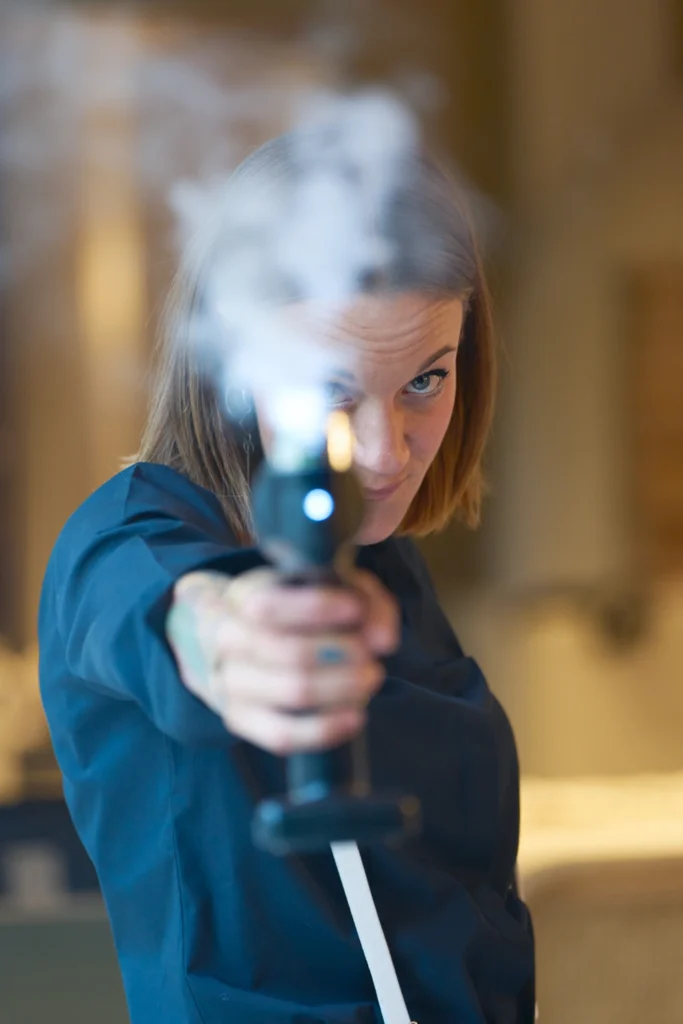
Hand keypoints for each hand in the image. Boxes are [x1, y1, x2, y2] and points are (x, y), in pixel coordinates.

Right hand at [166, 567, 399, 753]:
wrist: (239, 636)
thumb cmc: (297, 609)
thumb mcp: (330, 585)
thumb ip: (365, 600)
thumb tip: (383, 640)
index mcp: (243, 597)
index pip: (270, 606)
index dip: (316, 608)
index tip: (356, 609)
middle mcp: (228, 640)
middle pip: (289, 653)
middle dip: (341, 653)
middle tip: (371, 655)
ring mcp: (230, 683)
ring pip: (292, 693)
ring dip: (342, 688)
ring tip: (370, 679)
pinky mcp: (239, 719)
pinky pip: (282, 735)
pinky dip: (325, 729)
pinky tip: (356, 717)